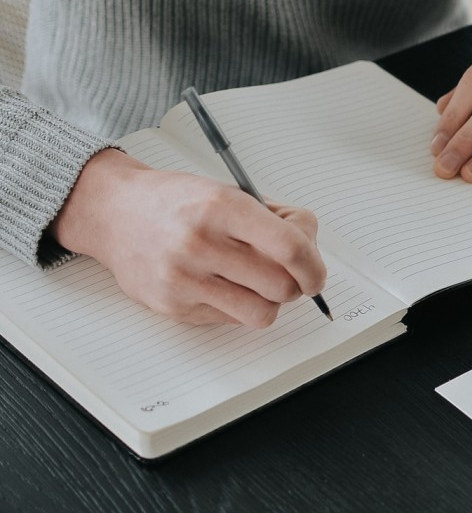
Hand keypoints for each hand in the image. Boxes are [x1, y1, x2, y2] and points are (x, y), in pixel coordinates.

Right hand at [50, 148, 326, 326]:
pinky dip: (239, 306)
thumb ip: (276, 219)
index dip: (314, 266)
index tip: (316, 273)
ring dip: (270, 302)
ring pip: (261, 313)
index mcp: (221, 207)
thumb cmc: (177, 202)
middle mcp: (200, 243)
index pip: (290, 248)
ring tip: (258, 283)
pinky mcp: (173, 306)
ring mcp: (184, 279)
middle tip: (290, 275)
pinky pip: (231, 321)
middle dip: (295, 284)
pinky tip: (225, 285)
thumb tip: (311, 247)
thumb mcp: (230, 191)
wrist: (114, 212)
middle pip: (281, 286)